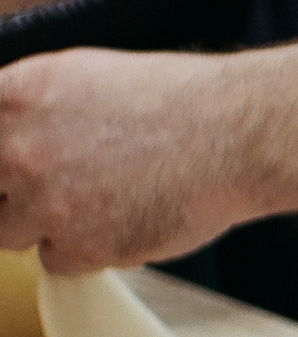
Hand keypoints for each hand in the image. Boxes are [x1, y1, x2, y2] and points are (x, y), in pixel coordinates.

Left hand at [0, 49, 247, 267]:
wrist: (235, 133)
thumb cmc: (173, 100)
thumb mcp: (80, 76)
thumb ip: (28, 108)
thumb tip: (5, 137)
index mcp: (15, 96)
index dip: (1, 159)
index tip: (14, 169)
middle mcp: (18, 150)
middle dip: (14, 193)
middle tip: (63, 181)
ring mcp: (44, 202)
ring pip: (10, 232)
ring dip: (45, 222)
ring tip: (100, 198)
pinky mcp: (77, 248)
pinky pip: (56, 261)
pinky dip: (86, 248)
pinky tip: (124, 217)